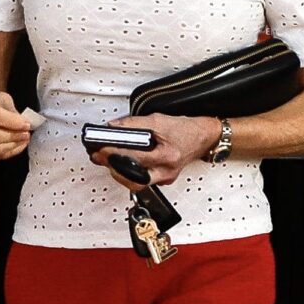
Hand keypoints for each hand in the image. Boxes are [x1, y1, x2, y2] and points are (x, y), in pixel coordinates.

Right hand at [0, 88, 31, 161]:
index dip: (13, 122)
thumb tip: (24, 123)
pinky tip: (17, 145)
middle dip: (14, 136)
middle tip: (26, 133)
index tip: (26, 124)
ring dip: (13, 145)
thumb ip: (11, 111)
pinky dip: (8, 152)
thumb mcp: (1, 97)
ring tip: (24, 139)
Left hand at [89, 114, 218, 189]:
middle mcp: (167, 171)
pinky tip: (121, 163)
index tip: (101, 148)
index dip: (115, 153)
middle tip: (100, 157)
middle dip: (113, 168)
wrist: (203, 137)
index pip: (136, 157)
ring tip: (107, 160)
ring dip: (118, 172)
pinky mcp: (163, 179)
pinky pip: (141, 180)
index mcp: (168, 156)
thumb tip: (113, 128)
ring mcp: (165, 178)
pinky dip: (129, 172)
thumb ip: (134, 124)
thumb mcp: (159, 121)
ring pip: (136, 183)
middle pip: (134, 179)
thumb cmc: (186, 130)